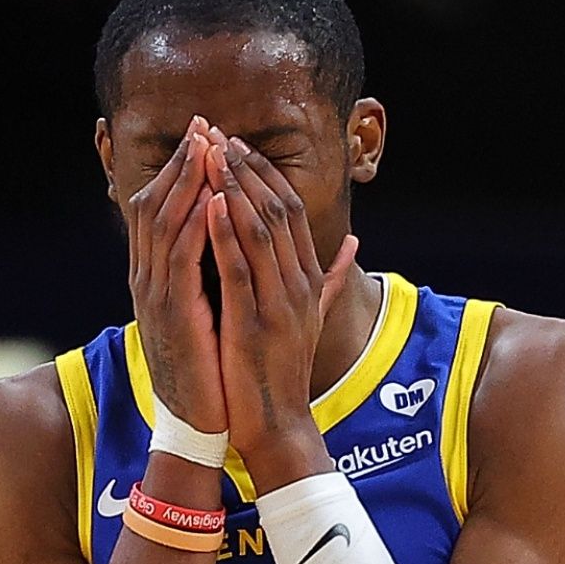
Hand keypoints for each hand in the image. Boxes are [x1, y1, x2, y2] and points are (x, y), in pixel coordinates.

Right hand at [125, 117, 226, 435]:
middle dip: (181, 163)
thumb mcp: (216, 312)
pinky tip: (212, 199)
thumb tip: (240, 244)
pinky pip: (181, 259)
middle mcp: (148, 280)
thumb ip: (222, 274)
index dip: (181, 170)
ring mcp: (156, 296)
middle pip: (156, 205)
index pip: (162, 209)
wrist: (199, 421)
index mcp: (159, 278)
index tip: (204, 134)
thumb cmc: (212, 369)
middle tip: (202, 124)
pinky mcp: (173, 315)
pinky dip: (194, 226)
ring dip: (186, 182)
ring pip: (165, 224)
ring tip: (207, 147)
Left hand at [204, 135, 359, 486]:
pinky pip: (240, 269)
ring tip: (212, 155)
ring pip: (260, 232)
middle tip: (219, 135)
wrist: (278, 427)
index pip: (291, 212)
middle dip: (247, 170)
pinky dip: (225, 234)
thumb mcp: (312, 318)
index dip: (265, 174)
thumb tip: (355, 244)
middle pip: (277, 210)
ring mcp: (279, 304)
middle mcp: (298, 286)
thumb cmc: (283, 374)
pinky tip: (209, 204)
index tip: (238, 146)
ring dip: (234, 189)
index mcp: (308, 281)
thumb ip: (333, 279)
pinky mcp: (254, 324)